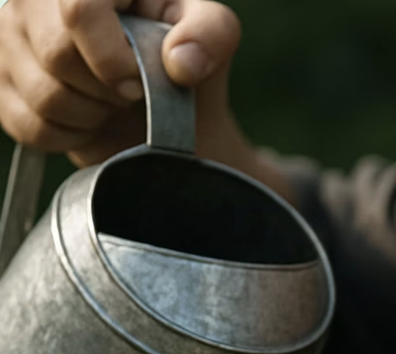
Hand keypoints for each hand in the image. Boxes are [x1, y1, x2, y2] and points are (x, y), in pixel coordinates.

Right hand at [0, 0, 241, 166]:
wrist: (163, 110)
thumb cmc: (183, 61)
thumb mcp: (212, 37)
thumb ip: (210, 34)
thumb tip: (182, 61)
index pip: (78, 9)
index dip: (111, 58)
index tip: (139, 80)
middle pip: (56, 55)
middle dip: (106, 91)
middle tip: (129, 93)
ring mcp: (10, 32)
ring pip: (43, 94)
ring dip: (91, 117)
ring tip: (110, 105)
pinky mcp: (1, 78)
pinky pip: (28, 125)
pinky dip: (69, 137)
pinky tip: (88, 120)